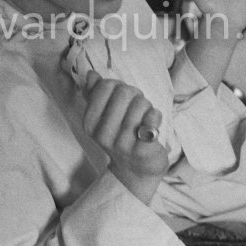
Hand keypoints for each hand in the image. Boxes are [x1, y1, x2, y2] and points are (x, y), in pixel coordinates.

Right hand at [83, 71, 167, 203]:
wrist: (136, 170)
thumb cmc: (121, 136)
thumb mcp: (104, 117)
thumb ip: (96, 94)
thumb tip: (91, 75)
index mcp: (90, 123)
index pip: (105, 86)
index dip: (118, 86)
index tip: (122, 99)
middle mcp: (103, 135)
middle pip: (124, 92)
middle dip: (135, 95)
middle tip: (137, 108)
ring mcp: (122, 144)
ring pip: (141, 103)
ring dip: (147, 107)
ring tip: (144, 119)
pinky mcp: (143, 150)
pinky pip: (152, 118)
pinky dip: (156, 116)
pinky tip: (152, 126)